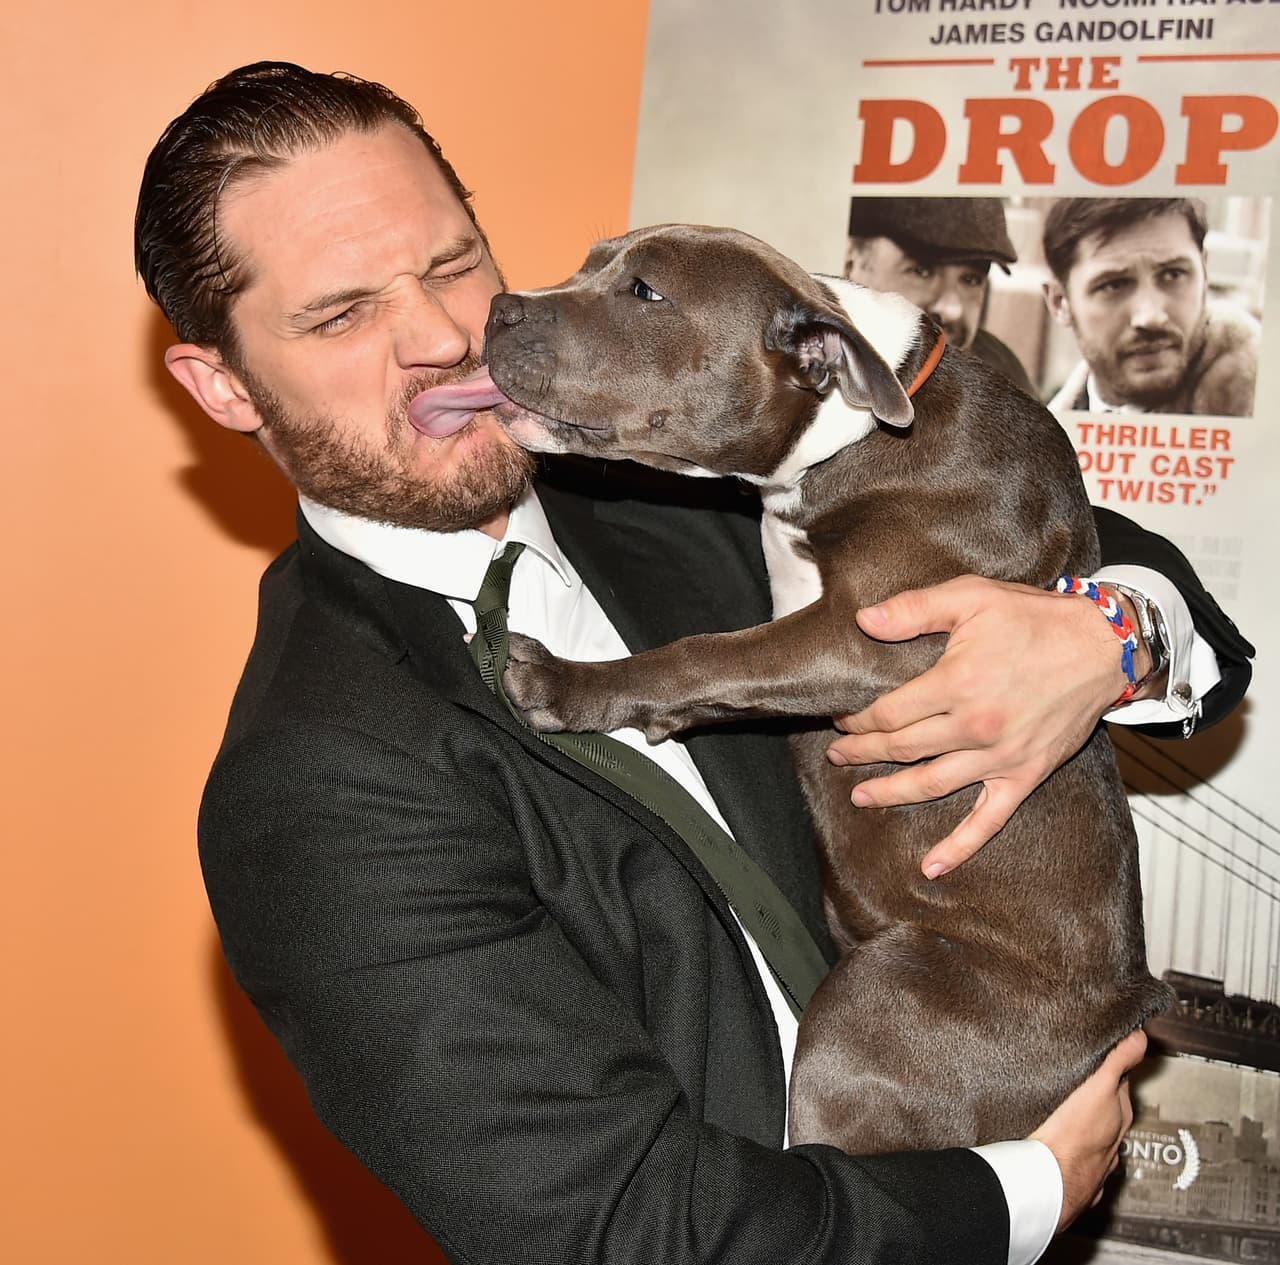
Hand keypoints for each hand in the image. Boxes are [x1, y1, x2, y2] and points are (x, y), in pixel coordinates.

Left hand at [826, 576, 1130, 876]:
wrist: (1103, 645)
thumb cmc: (1036, 618)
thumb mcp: (971, 597)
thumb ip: (914, 609)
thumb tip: (863, 620)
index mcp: (956, 684)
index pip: (888, 714)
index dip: (858, 720)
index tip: (842, 718)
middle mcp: (974, 727)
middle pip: (902, 749)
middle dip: (863, 754)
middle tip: (838, 756)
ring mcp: (1000, 756)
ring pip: (931, 784)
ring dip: (891, 794)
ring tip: (861, 797)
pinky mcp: (1025, 774)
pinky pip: (988, 820)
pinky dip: (959, 847)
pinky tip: (931, 867)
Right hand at [1031, 1029, 1145, 1230]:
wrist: (1052, 1180)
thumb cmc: (1076, 1133)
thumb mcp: (1100, 1087)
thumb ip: (1120, 1061)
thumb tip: (1141, 1036)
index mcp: (1119, 1116)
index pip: (1119, 1084)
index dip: (1112, 1069)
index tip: (1103, 1056)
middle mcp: (1114, 1140)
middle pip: (1109, 1111)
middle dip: (1098, 1097)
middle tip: (1081, 1078)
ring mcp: (1098, 1163)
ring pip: (1095, 1138)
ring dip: (1086, 1126)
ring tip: (1067, 1111)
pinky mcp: (1078, 1178)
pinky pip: (1079, 1160)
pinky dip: (1074, 1151)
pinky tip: (1061, 1147)